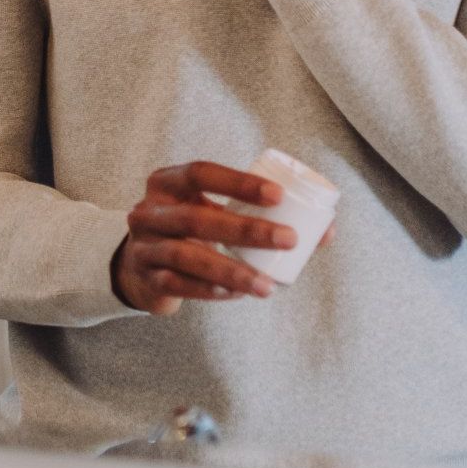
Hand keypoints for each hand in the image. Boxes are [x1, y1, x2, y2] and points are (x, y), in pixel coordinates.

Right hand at [112, 161, 296, 316]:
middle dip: (247, 230)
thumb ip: (257, 215)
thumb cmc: (191, 232)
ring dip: (232, 270)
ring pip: (188, 257)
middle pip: (196, 218)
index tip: (278, 195)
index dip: (238, 182)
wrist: (140, 266)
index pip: (200, 173)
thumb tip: (326, 232)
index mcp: (167, 182)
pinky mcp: (147, 278)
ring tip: (268, 286)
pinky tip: (237, 294)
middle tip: (289, 239)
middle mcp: (149, 211)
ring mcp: (144, 246)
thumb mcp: (213, 212)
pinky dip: (209, 290)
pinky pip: (179, 285)